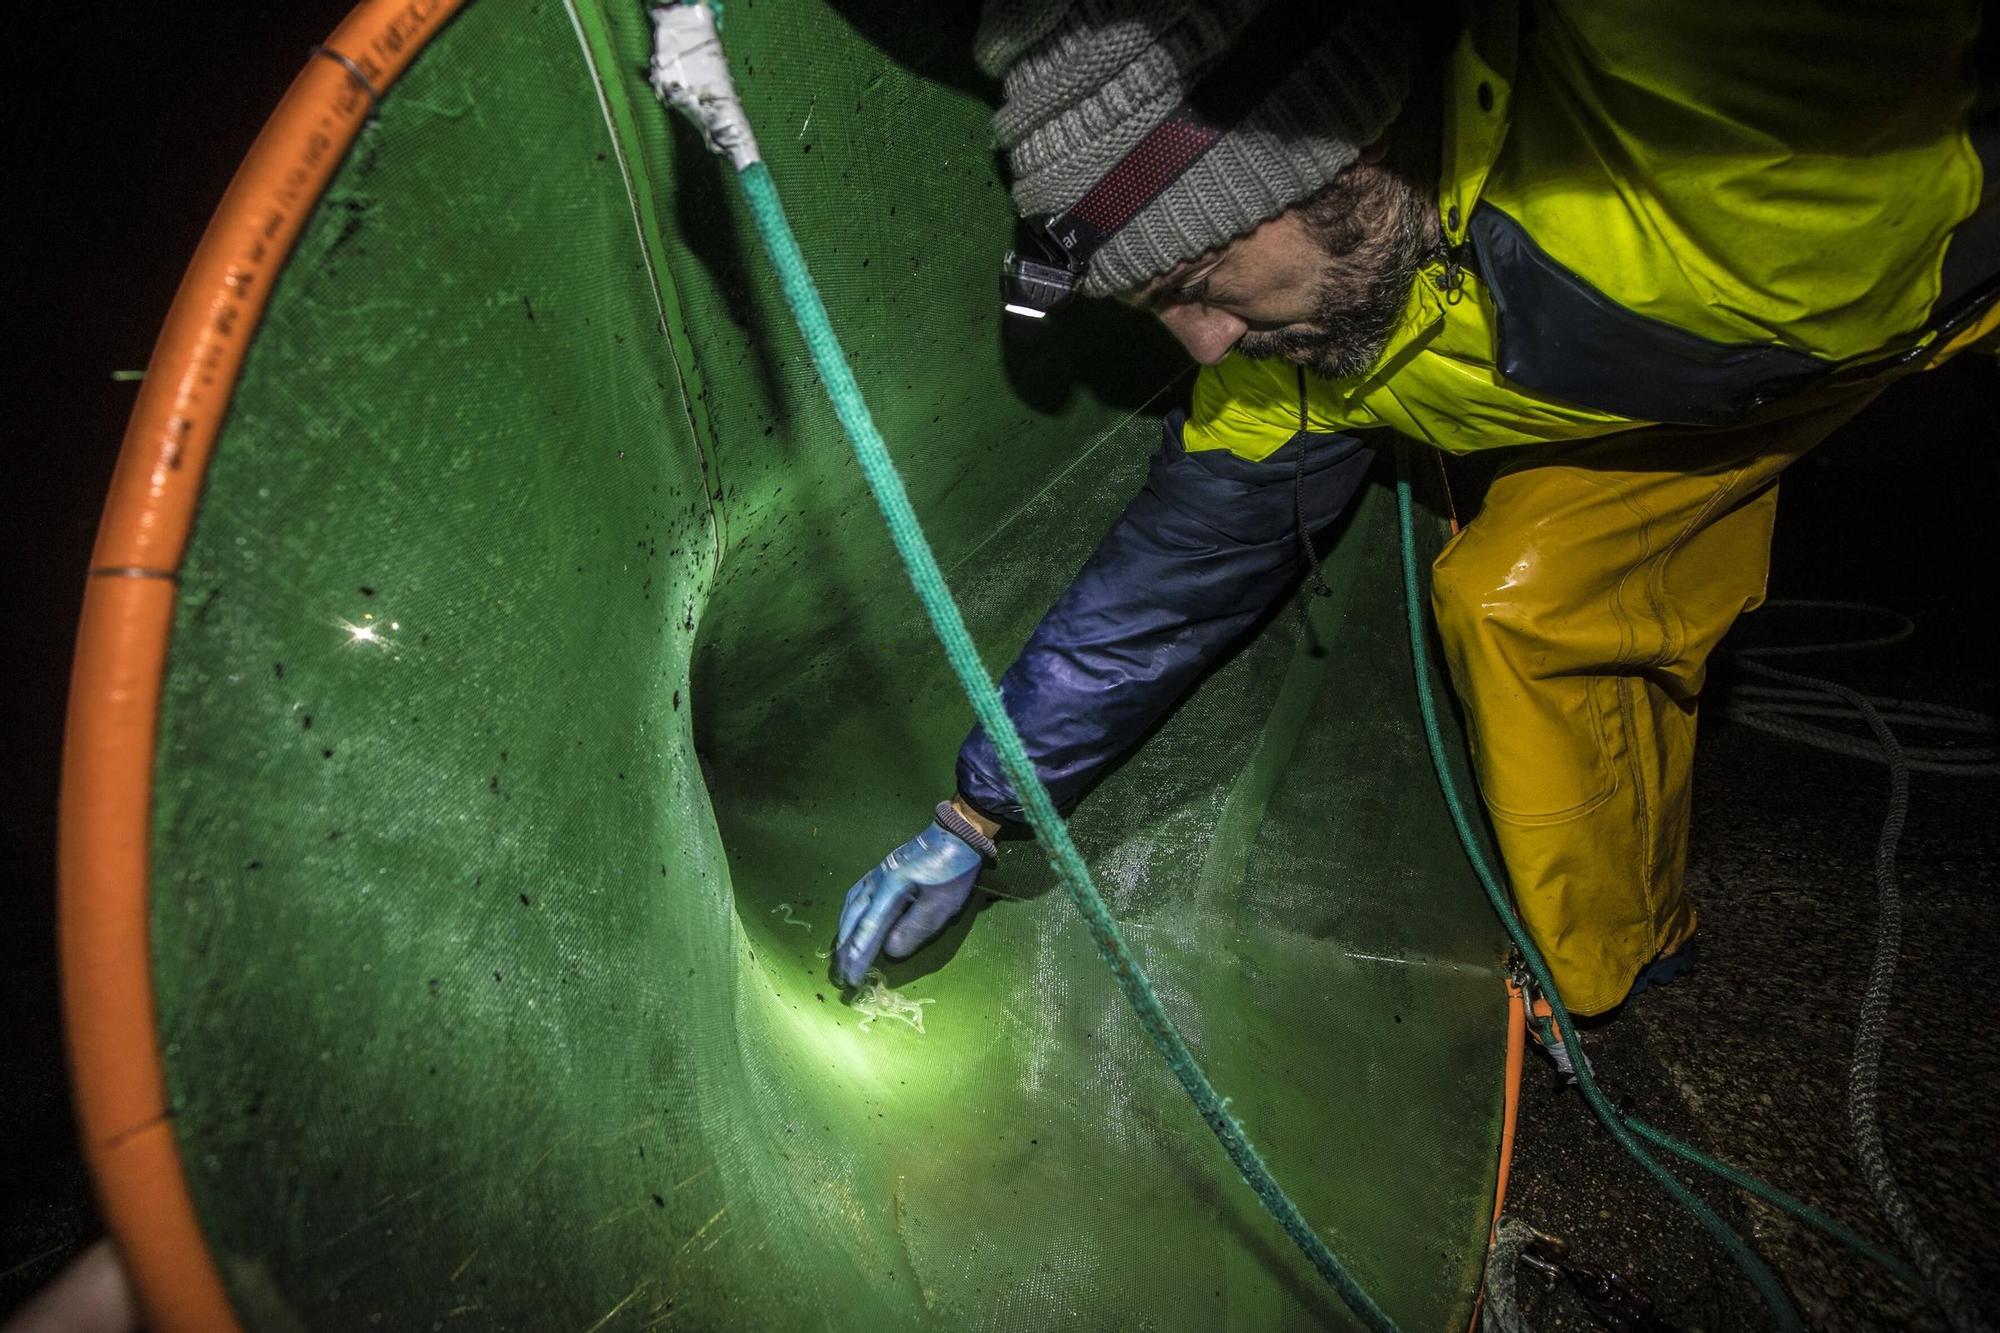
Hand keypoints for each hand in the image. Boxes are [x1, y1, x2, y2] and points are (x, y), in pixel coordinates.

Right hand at [832, 821, 983, 987]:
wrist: (957, 834)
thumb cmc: (952, 870)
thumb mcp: (941, 903)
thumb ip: (915, 927)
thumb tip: (889, 951)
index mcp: (890, 889)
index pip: (868, 929)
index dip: (858, 955)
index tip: (851, 979)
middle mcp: (876, 882)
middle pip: (853, 920)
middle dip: (845, 949)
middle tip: (841, 975)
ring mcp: (876, 875)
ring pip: (850, 908)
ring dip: (844, 933)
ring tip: (841, 954)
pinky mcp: (881, 872)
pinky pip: (856, 897)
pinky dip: (848, 915)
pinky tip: (849, 922)